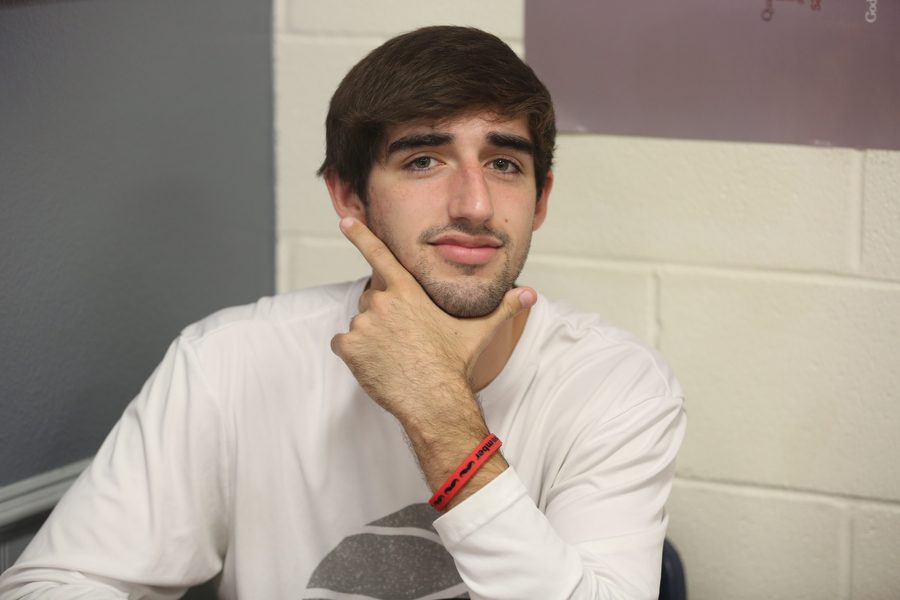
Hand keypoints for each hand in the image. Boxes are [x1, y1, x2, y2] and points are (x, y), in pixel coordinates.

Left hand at [330, 217, 535, 423]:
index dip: (361, 235)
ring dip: (371, 335)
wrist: (434, 400)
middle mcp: (382, 301)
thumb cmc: (454, 364)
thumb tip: (531, 294)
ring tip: (395, 354)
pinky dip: (355, 353)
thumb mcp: (480, 331)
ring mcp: (363, 324)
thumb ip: (504, 308)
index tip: (345, 221)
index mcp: (408, 291)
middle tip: (403, 335)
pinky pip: (344, 344)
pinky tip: (377, 364)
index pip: (380, 254)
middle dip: (383, 311)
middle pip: (372, 296)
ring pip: (360, 323)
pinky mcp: (349, 346)